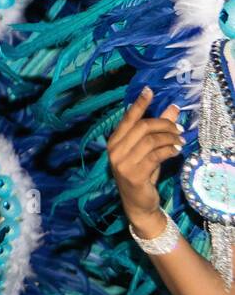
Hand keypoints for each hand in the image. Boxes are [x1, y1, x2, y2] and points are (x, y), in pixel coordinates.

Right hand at [107, 87, 182, 228]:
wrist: (138, 203)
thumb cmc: (142, 174)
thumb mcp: (148, 150)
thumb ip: (158, 129)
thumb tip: (173, 108)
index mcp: (114, 142)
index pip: (128, 119)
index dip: (139, 104)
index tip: (149, 91)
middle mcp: (115, 151)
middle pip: (143, 127)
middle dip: (164, 125)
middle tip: (178, 129)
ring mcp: (122, 163)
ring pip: (151, 141)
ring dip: (170, 138)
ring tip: (179, 141)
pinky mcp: (134, 174)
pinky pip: (156, 155)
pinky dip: (169, 150)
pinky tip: (176, 150)